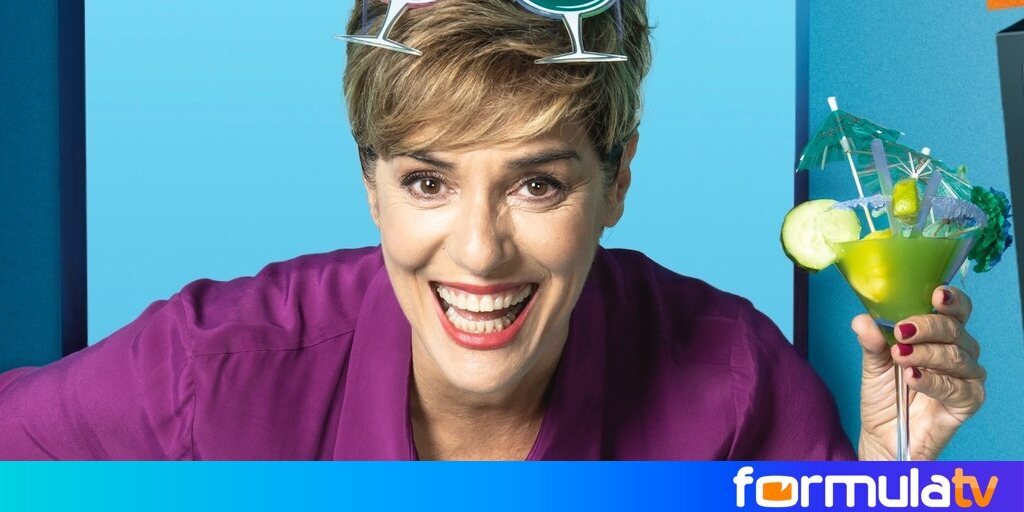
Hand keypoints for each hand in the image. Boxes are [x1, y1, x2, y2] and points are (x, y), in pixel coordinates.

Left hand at [853, 286, 985, 459]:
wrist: (883, 435)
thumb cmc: (885, 395)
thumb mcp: (873, 364)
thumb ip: (871, 341)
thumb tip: (862, 319)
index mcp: (939, 336)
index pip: (955, 311)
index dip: (951, 300)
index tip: (936, 293)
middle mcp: (958, 352)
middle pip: (954, 330)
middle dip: (927, 326)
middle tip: (901, 332)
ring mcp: (966, 377)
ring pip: (955, 356)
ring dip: (926, 354)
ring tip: (900, 357)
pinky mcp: (968, 402)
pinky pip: (957, 388)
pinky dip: (933, 381)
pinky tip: (912, 377)